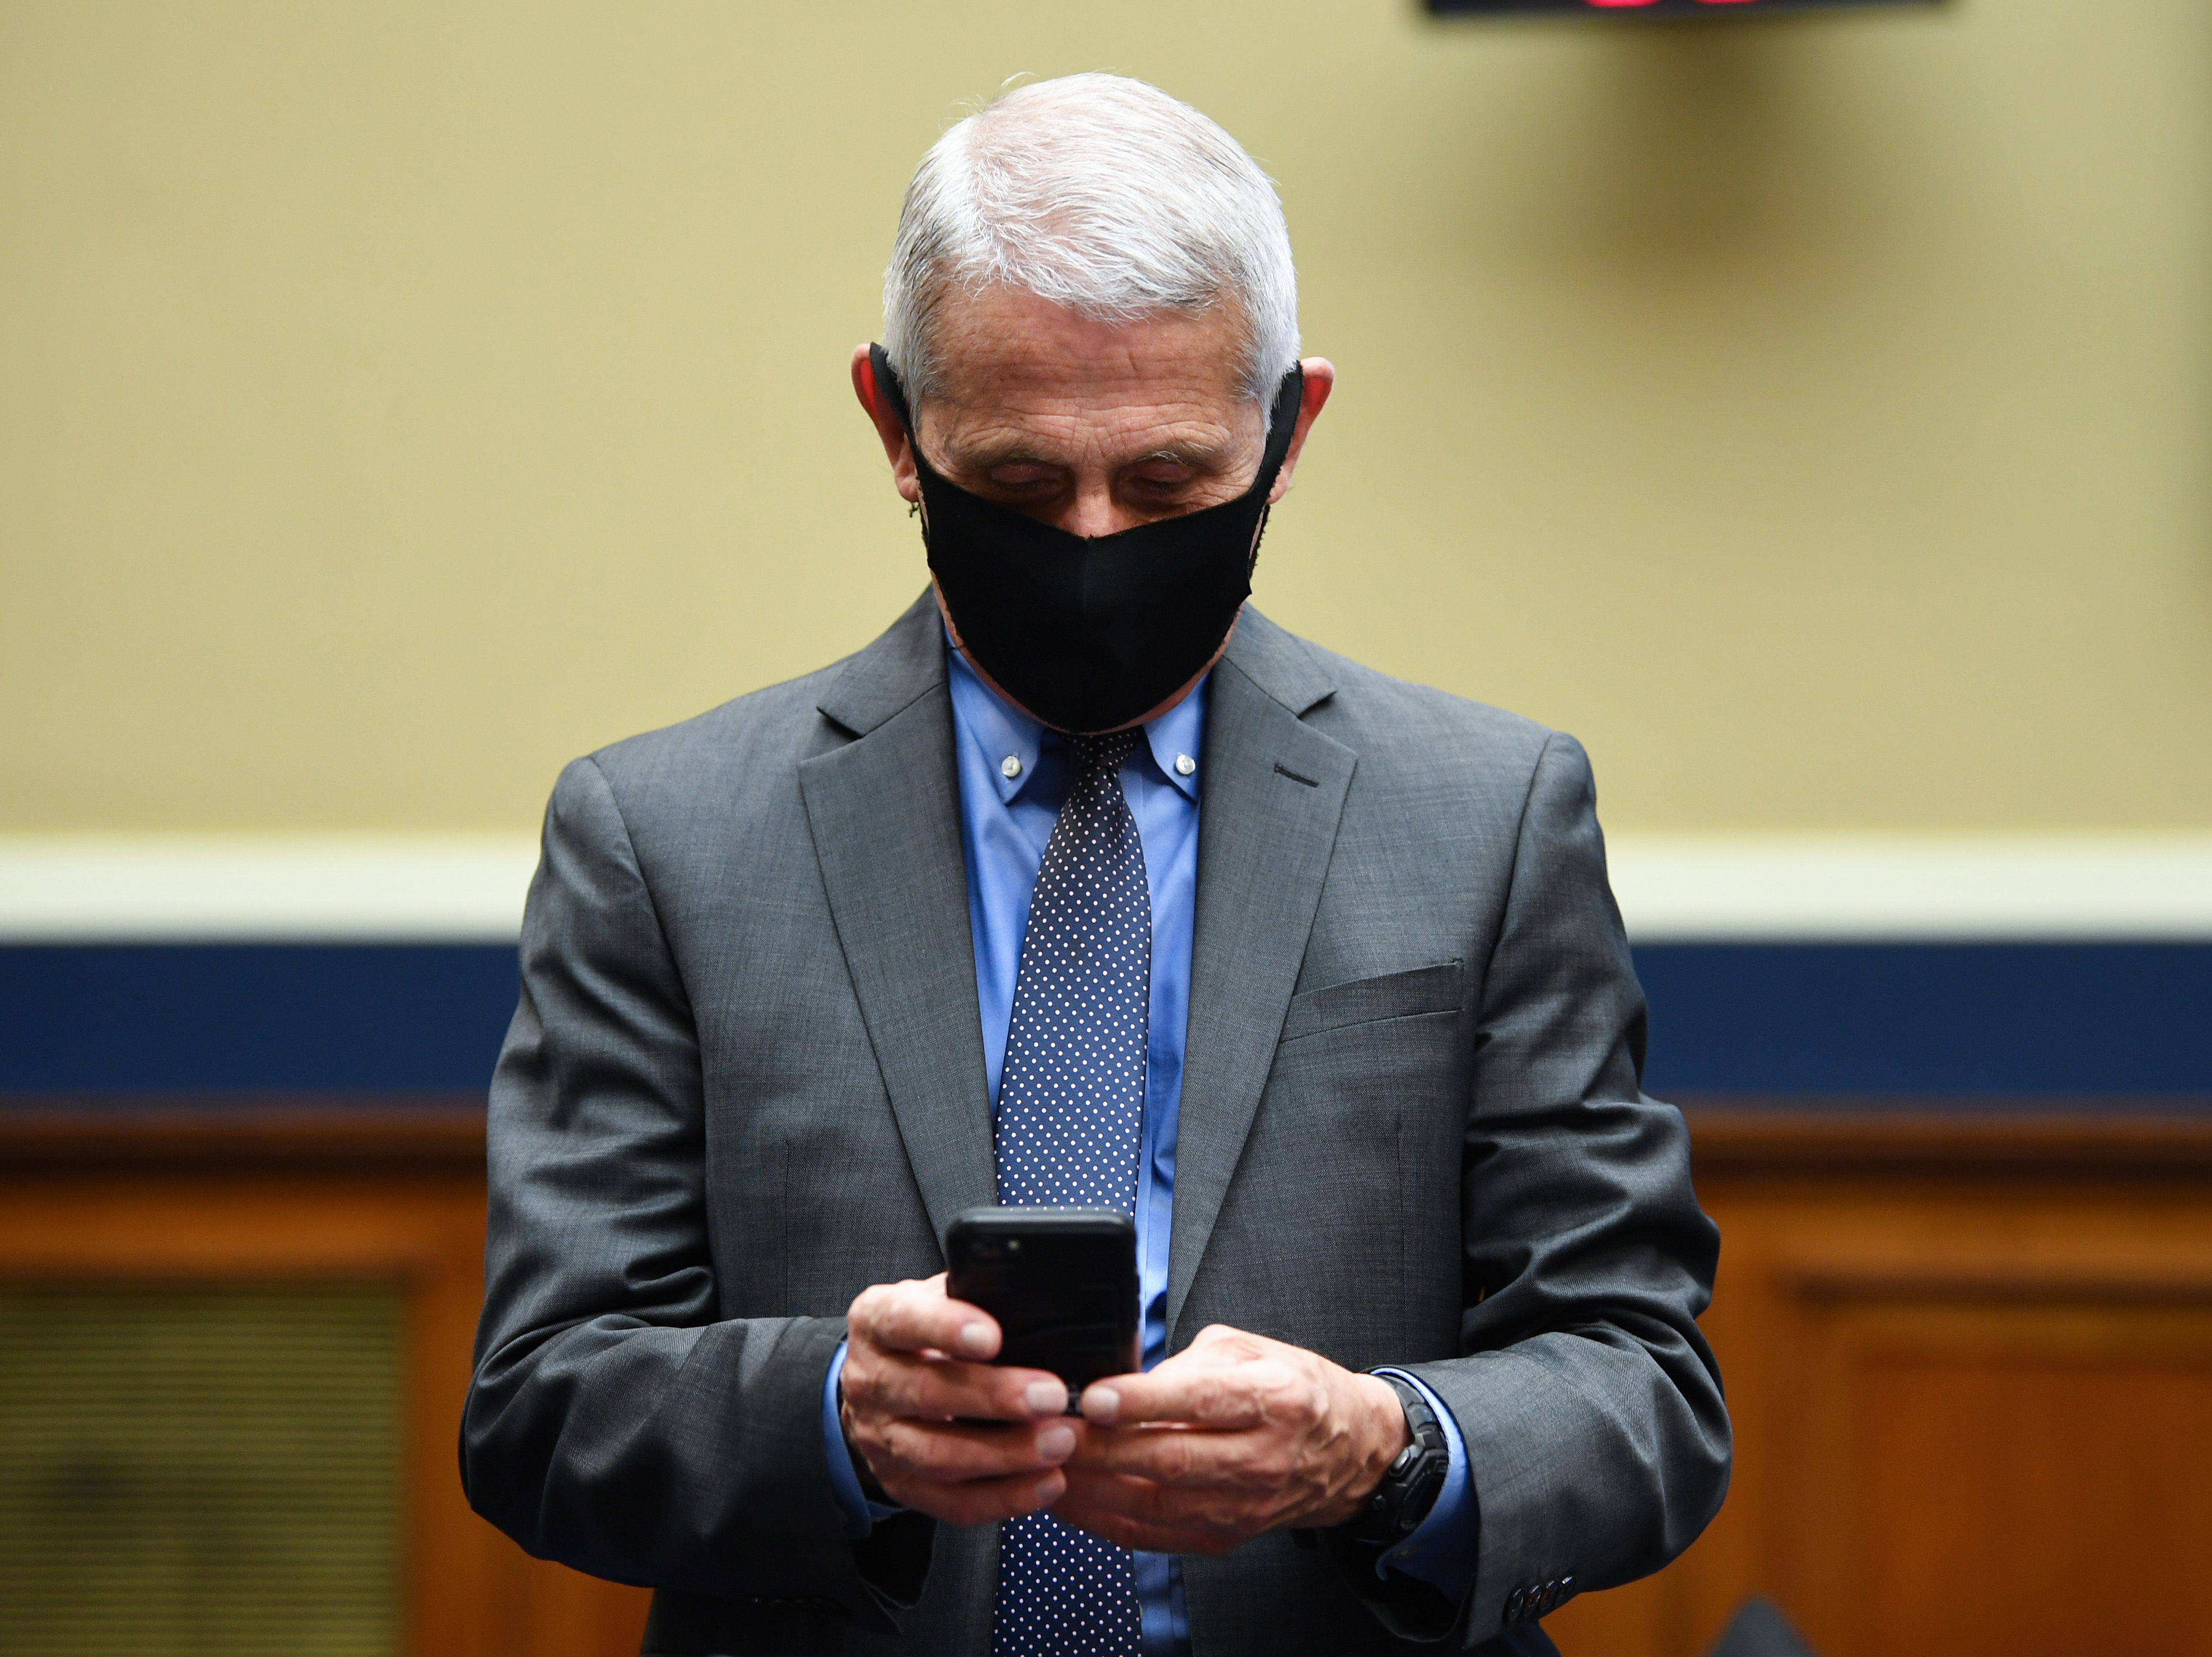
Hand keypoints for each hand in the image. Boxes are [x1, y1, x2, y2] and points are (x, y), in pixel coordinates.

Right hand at [839, 1273, 1084, 1525]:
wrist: (877, 1385)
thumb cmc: (923, 1333)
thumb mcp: (937, 1298)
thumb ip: (974, 1296)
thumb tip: (1034, 1300)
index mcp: (876, 1324)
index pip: (903, 1321)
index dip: (946, 1327)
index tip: (993, 1336)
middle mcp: (872, 1382)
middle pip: (927, 1393)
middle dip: (995, 1398)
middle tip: (1051, 1396)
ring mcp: (881, 1440)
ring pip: (938, 1456)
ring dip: (1004, 1454)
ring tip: (1058, 1443)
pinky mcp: (902, 1484)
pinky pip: (951, 1502)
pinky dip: (1002, 1497)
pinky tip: (1045, 1483)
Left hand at [1050, 1324, 1409, 1554]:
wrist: (1347, 1450)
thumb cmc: (1289, 1388)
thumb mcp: (1247, 1350)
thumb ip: (1185, 1366)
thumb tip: (1121, 1384)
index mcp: (1273, 1397)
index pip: (1201, 1401)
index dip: (1142, 1402)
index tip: (1094, 1397)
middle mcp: (1262, 1457)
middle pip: (1170, 1460)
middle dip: (1101, 1450)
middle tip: (1050, 1432)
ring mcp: (1244, 1505)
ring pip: (1155, 1505)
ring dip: (1092, 1489)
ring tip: (1045, 1465)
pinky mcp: (1226, 1536)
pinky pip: (1155, 1535)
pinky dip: (1105, 1520)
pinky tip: (1069, 1498)